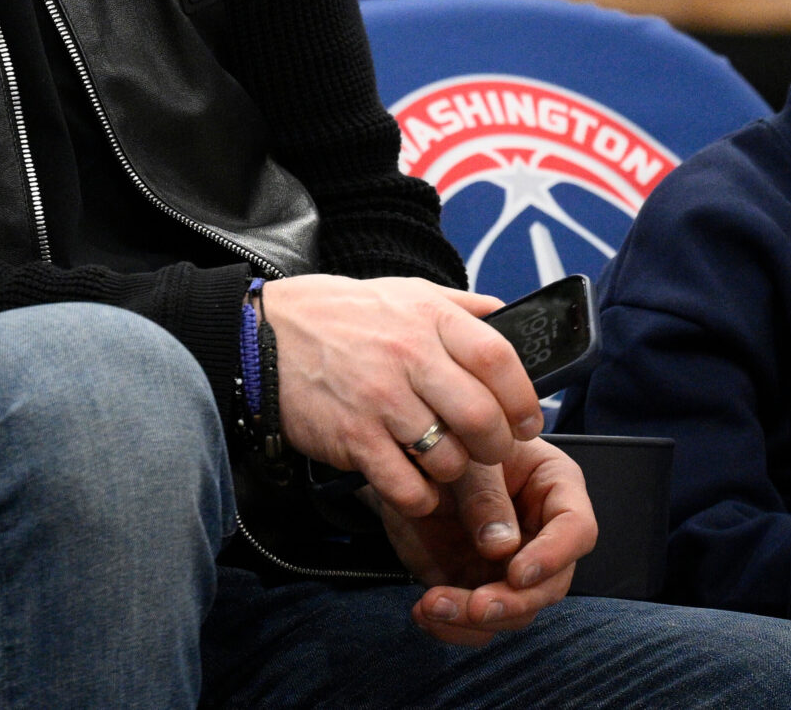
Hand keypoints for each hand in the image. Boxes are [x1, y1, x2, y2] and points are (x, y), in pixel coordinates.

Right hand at [261, 274, 538, 515]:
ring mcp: (380, 400)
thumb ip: (457, 305)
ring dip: (455, 471)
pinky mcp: (353, 438)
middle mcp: (408, 356)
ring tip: (443, 463)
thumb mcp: (402, 293)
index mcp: (427, 318)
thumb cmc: (338, 316)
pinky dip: (421, 496)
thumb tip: (507, 311)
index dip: (523, 398)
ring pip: (448, 457)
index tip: (527, 421)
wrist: (263, 336)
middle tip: (490, 452)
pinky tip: (415, 484)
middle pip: (481, 417)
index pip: (499, 360)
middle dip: (497, 446)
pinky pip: (408, 486)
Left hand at [383, 438, 596, 645]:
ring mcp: (512, 565)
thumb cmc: (445, 438)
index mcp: (553, 487)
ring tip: (432, 605)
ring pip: (515, 610)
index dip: (554, 556)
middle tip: (477, 607)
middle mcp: (542, 533)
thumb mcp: (464, 456)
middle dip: (514, 602)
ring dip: (475, 619)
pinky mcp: (479, 586)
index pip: (576, 529)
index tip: (517, 572)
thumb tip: (502, 548)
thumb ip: (483, 494)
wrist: (405, 458)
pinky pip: (478, 622)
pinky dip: (453, 626)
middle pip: (551, 583)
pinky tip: (424, 612)